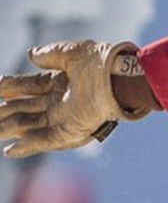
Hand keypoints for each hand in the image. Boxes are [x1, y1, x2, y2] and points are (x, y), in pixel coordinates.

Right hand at [0, 40, 147, 157]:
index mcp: (61, 82)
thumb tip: (31, 54)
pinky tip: (10, 150)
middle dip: (4, 111)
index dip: (10, 87)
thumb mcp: (74, 52)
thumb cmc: (103, 62)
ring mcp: (65, 116)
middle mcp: (61, 100)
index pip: (29, 86)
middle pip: (25, 108)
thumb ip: (51, 54)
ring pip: (29, 125)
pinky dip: (28, 145)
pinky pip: (45, 140)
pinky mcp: (72, 129)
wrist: (121, 77)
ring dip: (10, 129)